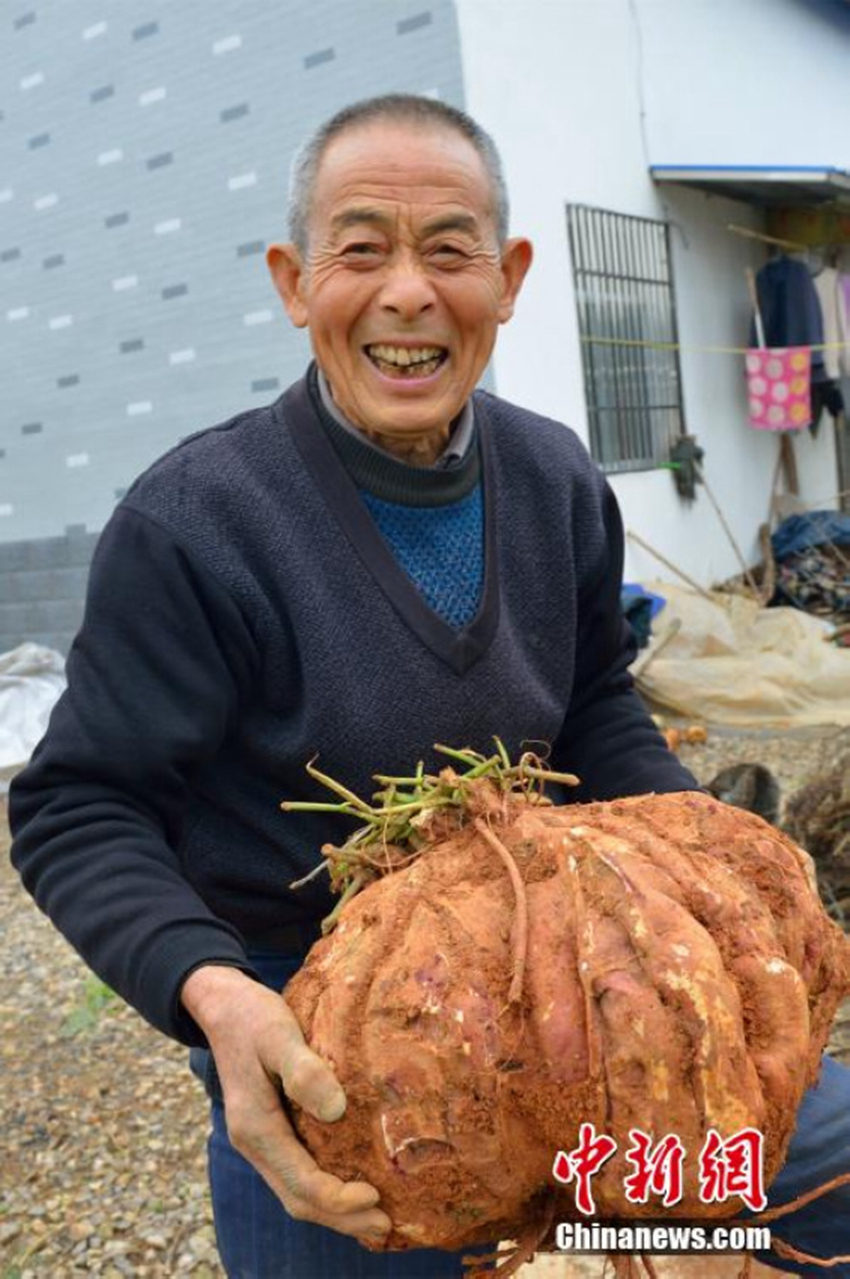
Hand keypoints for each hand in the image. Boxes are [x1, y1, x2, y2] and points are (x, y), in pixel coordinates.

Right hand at [181, 964, 390, 1242]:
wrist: (223, 1005)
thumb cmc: (253, 1016)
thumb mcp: (278, 1034)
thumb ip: (304, 1071)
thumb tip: (337, 1110)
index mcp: (255, 1127)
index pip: (300, 1182)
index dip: (338, 1198)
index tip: (376, 1194)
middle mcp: (255, 1143)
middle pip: (298, 1198)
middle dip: (342, 1217)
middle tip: (387, 1225)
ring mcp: (260, 1140)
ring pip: (296, 1191)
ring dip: (335, 1209)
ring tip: (378, 1216)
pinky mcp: (270, 1130)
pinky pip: (296, 1173)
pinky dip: (325, 1189)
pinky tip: (352, 1183)